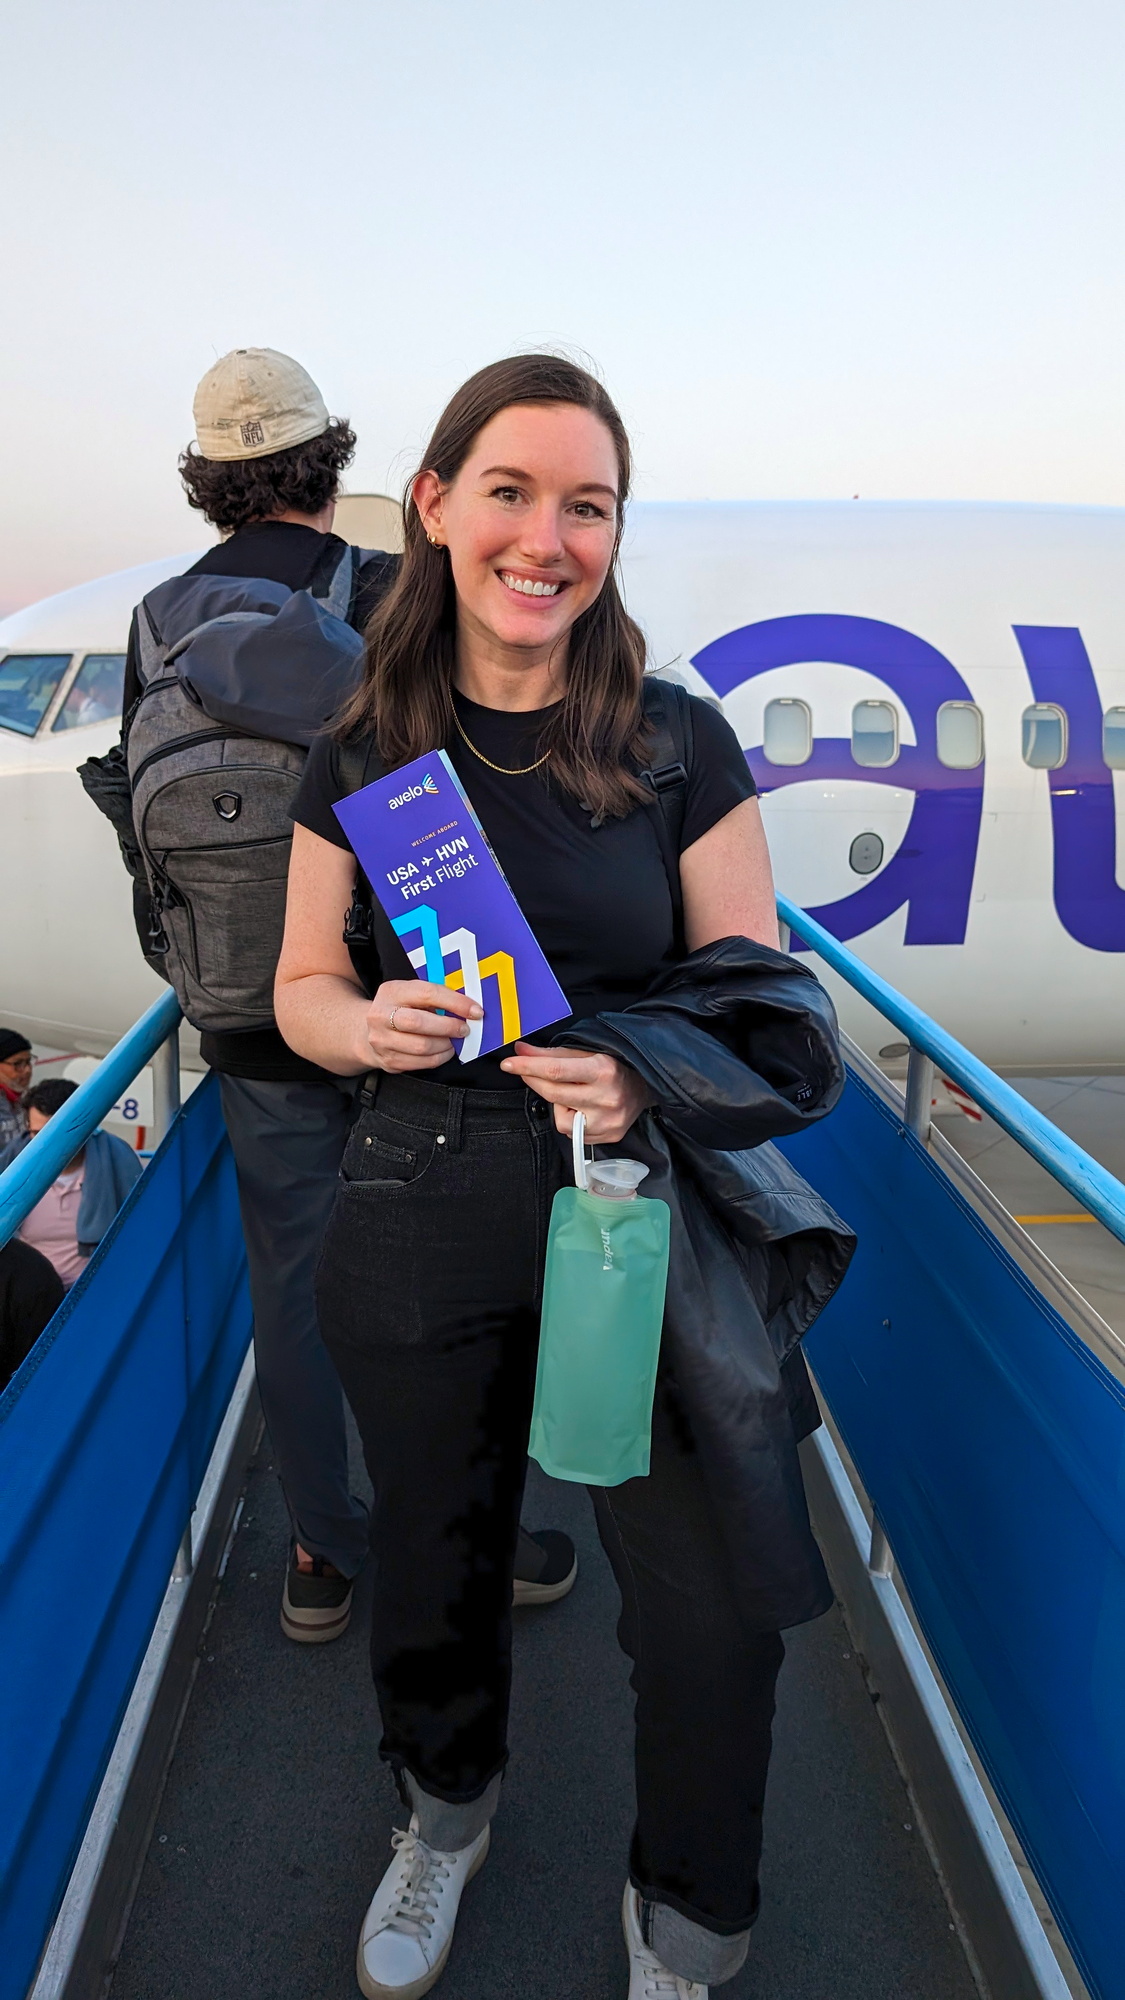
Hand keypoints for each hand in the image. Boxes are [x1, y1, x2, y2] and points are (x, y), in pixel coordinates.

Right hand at [363, 980, 482, 1073]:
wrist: (369, 1031)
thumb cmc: (401, 1009)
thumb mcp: (412, 994)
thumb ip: (436, 997)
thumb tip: (469, 1007)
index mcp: (391, 991)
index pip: (427, 993)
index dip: (455, 1003)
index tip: (475, 1011)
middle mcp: (381, 1015)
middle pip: (419, 1023)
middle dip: (448, 1027)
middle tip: (464, 1029)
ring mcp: (382, 1040)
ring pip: (422, 1046)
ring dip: (446, 1045)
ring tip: (454, 1040)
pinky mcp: (388, 1060)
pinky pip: (421, 1063)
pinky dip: (439, 1057)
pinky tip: (444, 1050)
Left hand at [500, 1042, 652, 1142]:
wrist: (647, 1086)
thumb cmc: (616, 1066)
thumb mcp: (587, 1052)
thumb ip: (552, 1053)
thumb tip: (521, 1051)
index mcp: (603, 1070)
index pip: (555, 1071)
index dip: (528, 1067)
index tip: (509, 1063)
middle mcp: (606, 1098)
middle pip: (553, 1093)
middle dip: (532, 1080)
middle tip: (524, 1070)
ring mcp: (607, 1121)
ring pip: (560, 1118)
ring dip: (558, 1104)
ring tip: (574, 1093)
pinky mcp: (608, 1136)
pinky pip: (572, 1132)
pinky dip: (571, 1119)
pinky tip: (582, 1108)